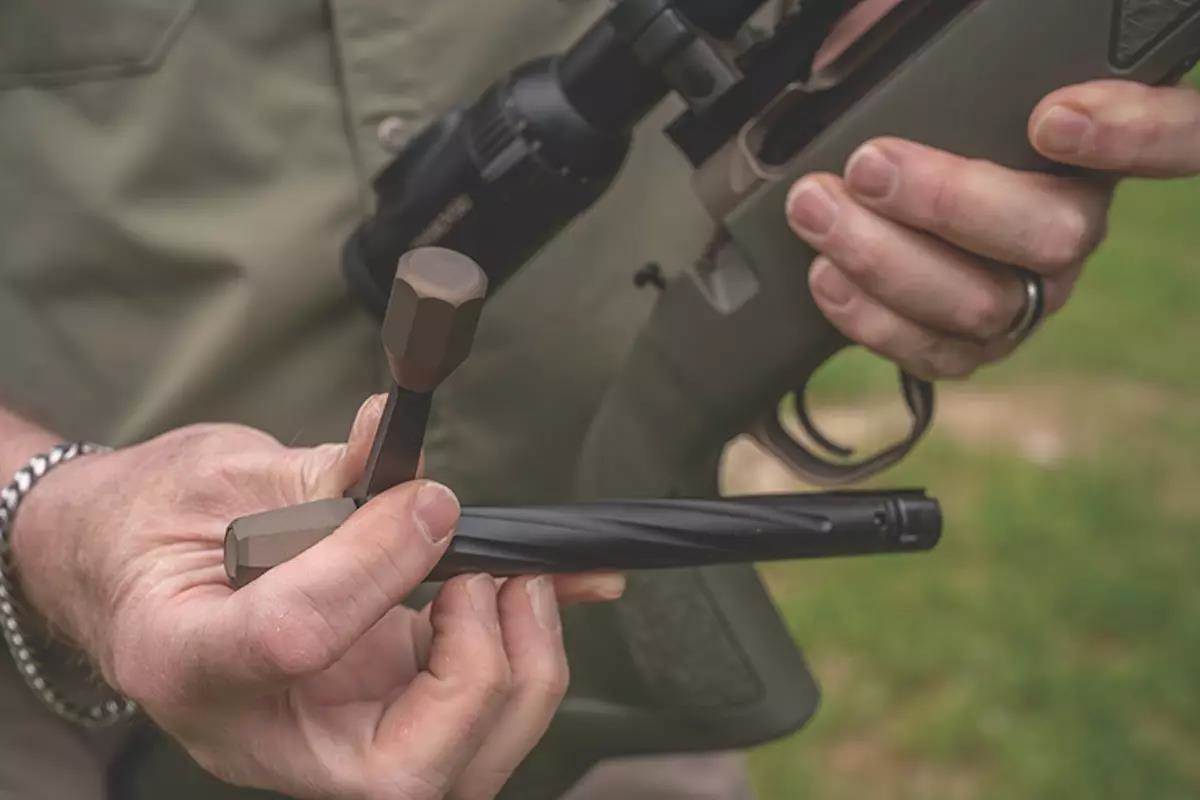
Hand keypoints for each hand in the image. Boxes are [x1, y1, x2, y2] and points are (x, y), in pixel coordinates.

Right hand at [10, 396, 624, 798]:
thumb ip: (321, 474)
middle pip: (402, 774)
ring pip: (455, 773)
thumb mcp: (218, 476)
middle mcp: (259, 734)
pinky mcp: (374, 727)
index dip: (376, 567)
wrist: (131, 572)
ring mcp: (323, 745)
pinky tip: (551, 590)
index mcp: (185, 659)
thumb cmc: (156, 522)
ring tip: (516, 577)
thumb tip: (404, 449)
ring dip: (519, 672)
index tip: (427, 502)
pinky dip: (527, 662)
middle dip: (480, 669)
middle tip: (492, 570)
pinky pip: (471, 730)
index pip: (292, 642)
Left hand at [783, 78, 1199, 379]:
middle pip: (1055, 234)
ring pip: (986, 303)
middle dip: (948, 201)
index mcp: (1098, 149)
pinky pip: (938, 353)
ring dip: (885, 259)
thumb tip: (890, 22)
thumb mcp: (940, 61)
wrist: (882, 203)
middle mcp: (1075, 226)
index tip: (1054, 117)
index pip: (1179, 138)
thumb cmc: (921, 115)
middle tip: (869, 166)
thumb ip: (944, 37)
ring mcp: (1030, 295)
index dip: (1134, 133)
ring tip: (817, 210)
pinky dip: (871, 319)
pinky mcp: (978, 343)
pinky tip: (825, 274)